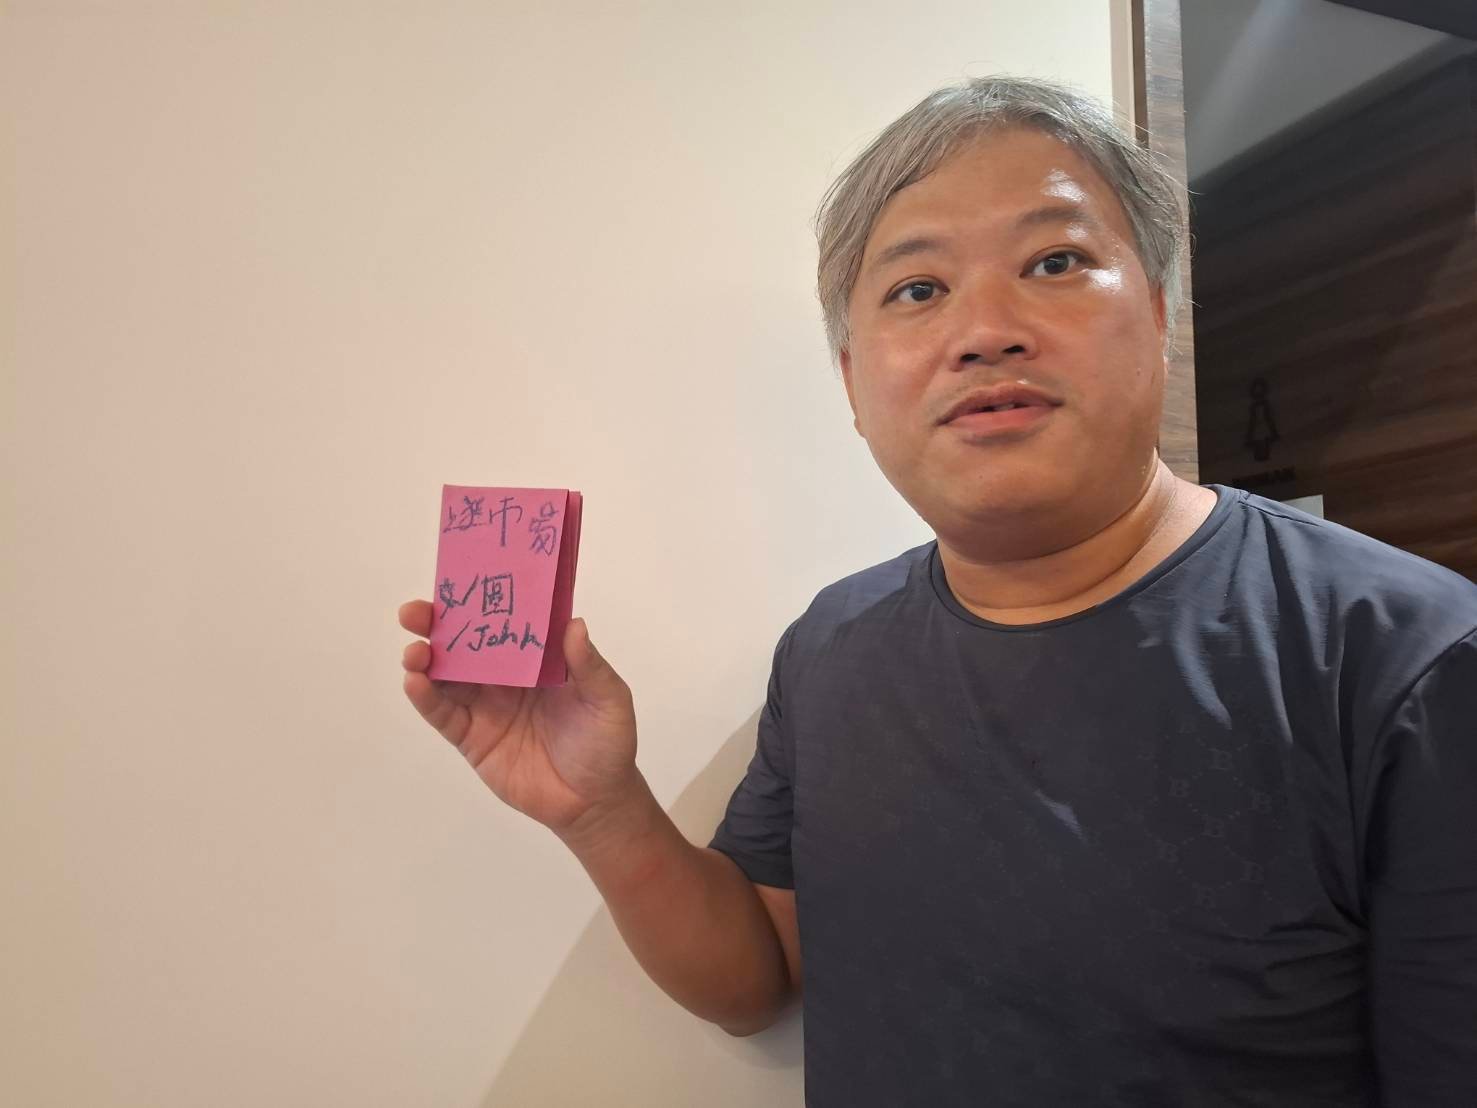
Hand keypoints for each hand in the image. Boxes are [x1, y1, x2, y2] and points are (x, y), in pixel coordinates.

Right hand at [398, 601, 638, 833]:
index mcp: (538, 657)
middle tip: (415, 612)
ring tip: (414, 651)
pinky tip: (415, 682)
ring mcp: (486, 705)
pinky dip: (425, 698)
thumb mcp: (609, 700)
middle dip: (437, 624)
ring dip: (425, 659)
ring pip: (446, 675)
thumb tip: (574, 624)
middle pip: (466, 642)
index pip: (506, 620)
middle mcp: (506, 675)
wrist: (593, 802)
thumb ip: (590, 666)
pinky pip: (443, 714)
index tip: (459, 580)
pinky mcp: (471, 737)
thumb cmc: (607, 744)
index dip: (483, 600)